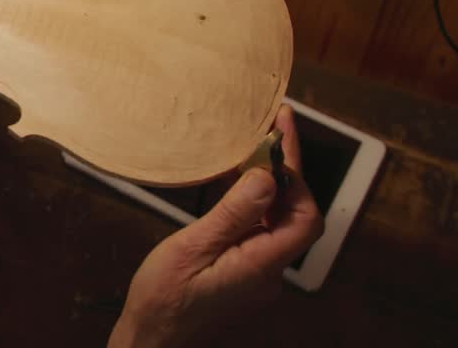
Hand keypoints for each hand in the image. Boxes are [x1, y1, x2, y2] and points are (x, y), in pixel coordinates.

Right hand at [109, 105, 324, 347]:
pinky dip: (254, 205)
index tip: (281, 136)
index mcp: (261, 265)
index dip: (298, 173)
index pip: (305, 215)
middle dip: (286, 170)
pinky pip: (260, 233)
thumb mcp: (192, 248)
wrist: (152, 337)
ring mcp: (259, 275)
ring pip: (278, 222)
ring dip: (270, 186)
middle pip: (295, 214)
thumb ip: (233, 214)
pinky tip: (235, 186)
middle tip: (271, 129)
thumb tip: (267, 178)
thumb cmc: (164, 297)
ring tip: (253, 150)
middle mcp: (270, 272)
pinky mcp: (246, 275)